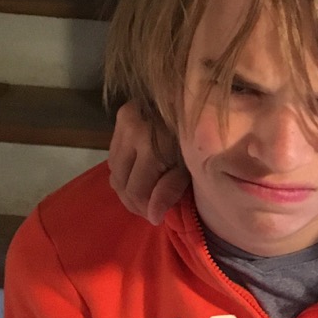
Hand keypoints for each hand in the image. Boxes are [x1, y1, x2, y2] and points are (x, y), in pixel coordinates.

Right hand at [108, 102, 189, 224]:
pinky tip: (140, 174)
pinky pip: (114, 155)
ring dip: (127, 186)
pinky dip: (125, 169)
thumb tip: (152, 216)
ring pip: (114, 170)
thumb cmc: (203, 137)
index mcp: (150, 143)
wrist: (201, 100)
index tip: (156, 217)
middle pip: (120, 182)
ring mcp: (123, 121)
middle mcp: (131, 129)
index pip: (136, 189)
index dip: (145, 208)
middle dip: (133, 201)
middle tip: (149, 209)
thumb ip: (169, 190)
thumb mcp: (191, 168)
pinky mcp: (121, 117)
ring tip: (145, 194)